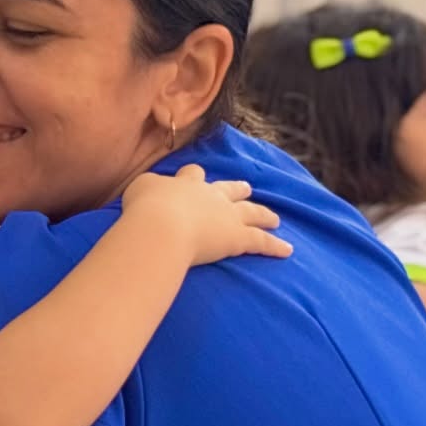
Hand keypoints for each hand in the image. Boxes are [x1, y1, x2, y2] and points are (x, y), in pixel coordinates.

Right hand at [122, 164, 293, 266]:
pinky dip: (275, 246)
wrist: (160, 225)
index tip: (195, 176)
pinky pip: (261, 242)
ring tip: (275, 218)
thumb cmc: (144, 209)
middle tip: (247, 188)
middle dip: (238, 189)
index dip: (194, 176)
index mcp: (185, 184)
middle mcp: (210, 196)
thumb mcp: (137, 190)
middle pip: (229, 190)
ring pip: (251, 212)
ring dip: (264, 214)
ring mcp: (227, 215)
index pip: (192, 175)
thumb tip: (146, 193)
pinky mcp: (237, 237)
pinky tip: (288, 250)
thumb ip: (145, 189)